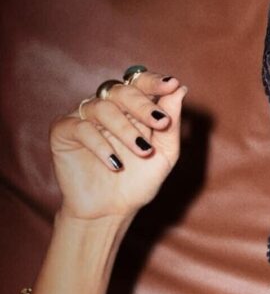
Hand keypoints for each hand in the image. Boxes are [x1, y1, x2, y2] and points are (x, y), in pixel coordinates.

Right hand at [49, 70, 186, 221]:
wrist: (110, 211)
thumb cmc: (137, 182)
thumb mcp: (164, 155)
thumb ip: (171, 125)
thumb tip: (181, 90)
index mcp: (130, 109)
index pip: (140, 83)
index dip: (154, 81)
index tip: (172, 85)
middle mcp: (106, 108)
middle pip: (122, 91)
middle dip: (144, 105)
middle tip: (161, 122)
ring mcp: (83, 118)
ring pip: (103, 108)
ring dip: (126, 130)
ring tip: (142, 152)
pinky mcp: (64, 131)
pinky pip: (81, 128)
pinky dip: (101, 145)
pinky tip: (116, 164)